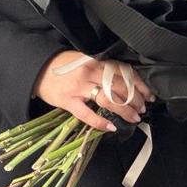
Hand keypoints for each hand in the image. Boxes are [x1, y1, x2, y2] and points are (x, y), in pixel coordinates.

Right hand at [34, 50, 154, 132]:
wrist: (38, 69)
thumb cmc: (62, 64)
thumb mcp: (84, 59)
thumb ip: (103, 67)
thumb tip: (125, 79)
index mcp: (95, 61)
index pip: (123, 72)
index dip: (138, 84)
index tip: (148, 94)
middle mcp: (89, 73)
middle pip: (119, 87)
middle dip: (135, 100)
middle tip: (143, 108)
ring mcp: (78, 88)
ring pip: (108, 100)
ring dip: (124, 110)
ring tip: (134, 117)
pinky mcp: (68, 101)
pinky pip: (87, 114)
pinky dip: (100, 122)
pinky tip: (111, 127)